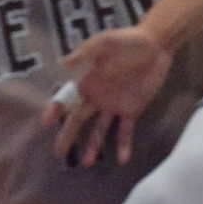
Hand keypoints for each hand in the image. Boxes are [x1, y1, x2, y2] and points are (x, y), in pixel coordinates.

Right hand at [41, 26, 172, 167]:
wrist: (156, 44)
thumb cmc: (128, 40)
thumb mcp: (105, 42)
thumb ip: (86, 52)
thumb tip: (65, 62)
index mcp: (88, 81)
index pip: (67, 99)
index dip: (55, 110)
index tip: (45, 124)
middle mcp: (98, 96)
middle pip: (79, 119)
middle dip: (68, 136)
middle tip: (58, 154)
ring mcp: (114, 105)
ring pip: (100, 130)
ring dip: (93, 146)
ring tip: (87, 163)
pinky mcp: (132, 109)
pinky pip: (126, 130)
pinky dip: (123, 145)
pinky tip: (121, 160)